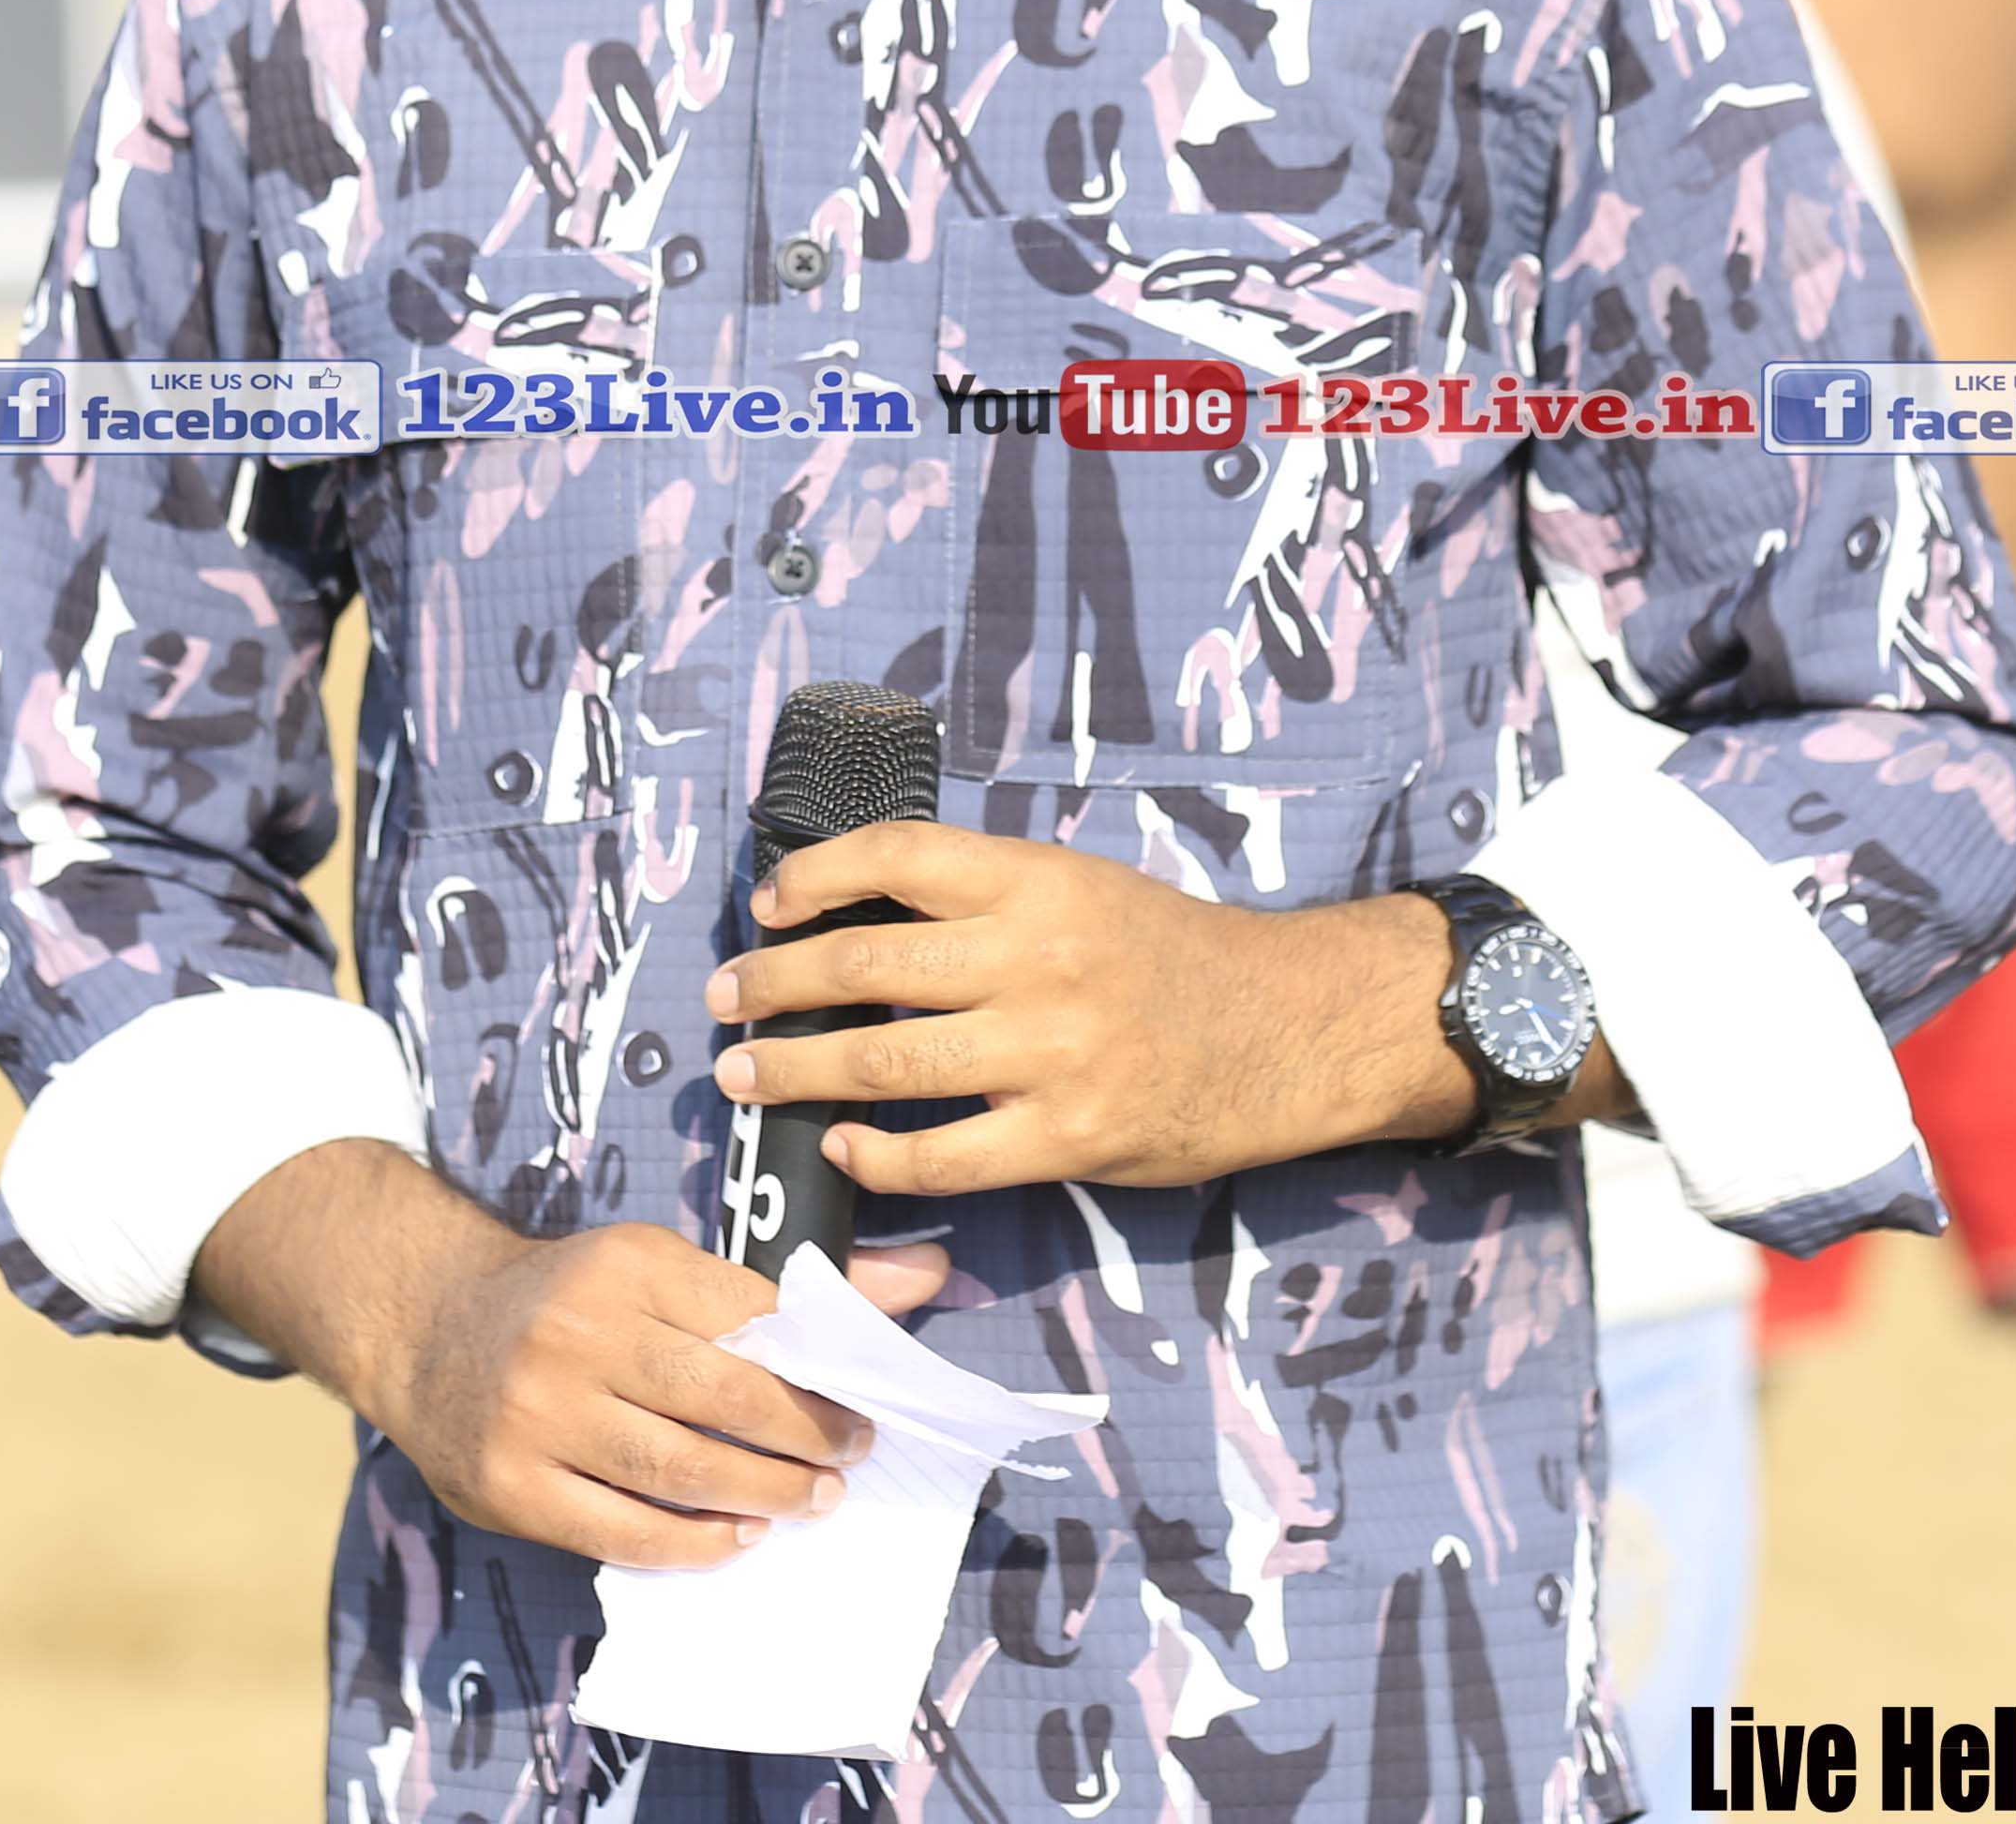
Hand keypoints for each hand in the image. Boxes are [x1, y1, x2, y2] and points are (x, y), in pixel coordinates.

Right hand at [190, 1142, 952, 1569]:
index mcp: (626, 1265)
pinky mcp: (512, 1486)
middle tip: (854, 1456)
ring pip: (679, 1469)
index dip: (818, 1368)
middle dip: (807, 1436)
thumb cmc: (568, 1299)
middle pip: (724, 1397)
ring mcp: (540, 1414)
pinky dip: (692, 1543)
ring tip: (815, 1500)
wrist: (426, 1324)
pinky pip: (619, 1530)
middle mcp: (580, 1334)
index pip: (749, 1318)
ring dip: (766, 1493)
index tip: (865, 1399)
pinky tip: (740, 1538)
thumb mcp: (656, 1265)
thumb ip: (779, 1285)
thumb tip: (923, 1279)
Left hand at [704, 824, 1495, 1197]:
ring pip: (884, 1065)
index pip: (894, 858)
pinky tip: (842, 1149)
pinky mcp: (1069, 1136)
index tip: (766, 908)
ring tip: (745, 1078)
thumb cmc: (1172, 955)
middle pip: (862, 966)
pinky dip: (876, 1156)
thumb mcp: (1083, 889)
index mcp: (1036, 880)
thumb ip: (986, 899)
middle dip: (771, 986)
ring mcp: (1050, 1052)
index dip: (810, 879)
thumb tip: (857, 918)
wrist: (1290, 1027)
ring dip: (795, 1073)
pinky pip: (943, 1158)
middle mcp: (1035, 958)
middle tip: (725, 1001)